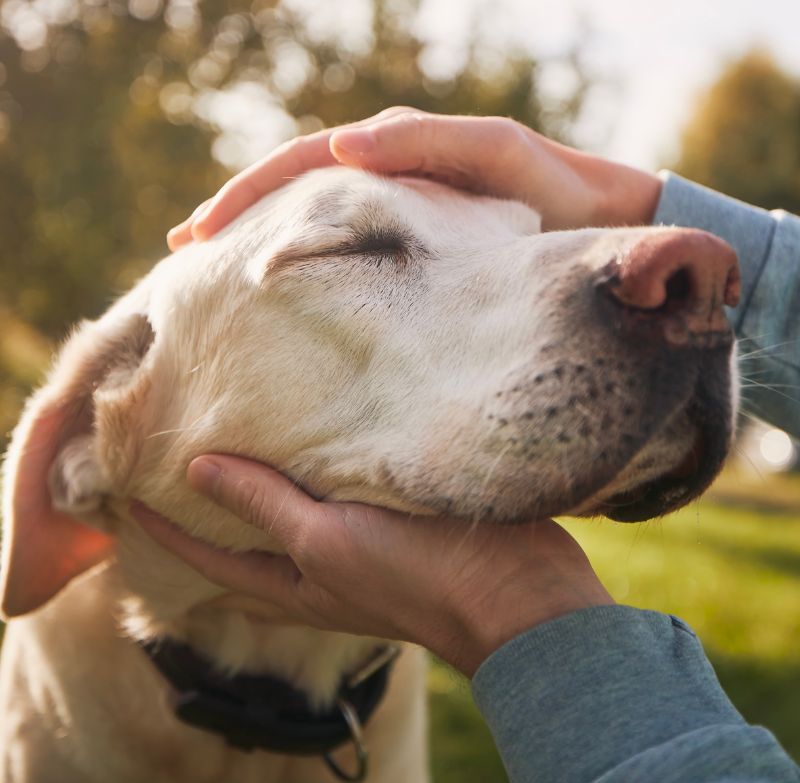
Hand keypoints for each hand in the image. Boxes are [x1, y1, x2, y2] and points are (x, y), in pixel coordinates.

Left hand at [131, 455, 613, 676]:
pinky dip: (314, 466)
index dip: (165, 529)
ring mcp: (356, 544)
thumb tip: (196, 470)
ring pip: (292, 510)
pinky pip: (337, 490)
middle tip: (175, 458)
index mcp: (294, 582)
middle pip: (246, 536)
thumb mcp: (327, 541)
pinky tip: (313, 432)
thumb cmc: (414, 574)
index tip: (127, 492)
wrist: (513, 591)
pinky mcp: (391, 518)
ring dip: (261, 482)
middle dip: (209, 504)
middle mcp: (318, 567)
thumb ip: (265, 506)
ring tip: (235, 436)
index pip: (208, 556)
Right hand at [167, 108, 663, 248]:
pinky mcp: (415, 253)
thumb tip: (346, 149)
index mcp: (395, 154)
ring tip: (213, 275)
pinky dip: (308, 266)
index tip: (201, 234)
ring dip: (262, 243)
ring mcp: (398, 217)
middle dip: (237, 218)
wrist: (599, 225)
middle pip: (293, 193)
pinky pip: (349, 254)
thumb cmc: (554, 191)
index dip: (248, 196)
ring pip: (314, 225)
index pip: (303, 167)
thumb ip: (430, 146)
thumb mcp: (498, 157)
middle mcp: (387, 180)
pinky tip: (283, 294)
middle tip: (183, 254)